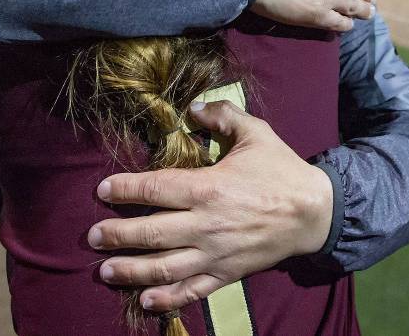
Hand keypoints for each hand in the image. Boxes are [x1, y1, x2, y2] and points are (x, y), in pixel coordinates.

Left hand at [88, 100, 333, 311]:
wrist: (315, 213)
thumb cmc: (282, 170)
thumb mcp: (256, 133)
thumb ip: (223, 116)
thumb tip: (192, 108)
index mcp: (209, 187)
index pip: (155, 189)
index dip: (124, 189)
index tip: (102, 190)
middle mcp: (206, 224)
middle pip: (150, 232)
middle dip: (116, 235)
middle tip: (92, 236)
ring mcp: (215, 253)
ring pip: (164, 267)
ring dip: (130, 270)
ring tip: (104, 270)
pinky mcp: (227, 273)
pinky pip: (193, 290)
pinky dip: (167, 298)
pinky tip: (144, 300)